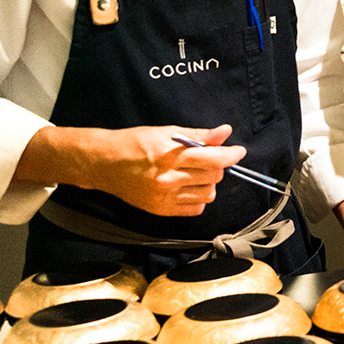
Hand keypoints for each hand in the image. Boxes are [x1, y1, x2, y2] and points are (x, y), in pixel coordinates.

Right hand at [90, 124, 243, 217]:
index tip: (238, 151)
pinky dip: (198, 198)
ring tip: (195, 173)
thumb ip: (199, 135)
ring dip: (208, 183)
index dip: (231, 155)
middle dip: (217, 166)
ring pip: (207, 195)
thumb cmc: (135, 143)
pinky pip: (194, 209)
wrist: (104, 164)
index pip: (214, 159)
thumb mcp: (167, 133)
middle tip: (207, 158)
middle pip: (214, 177)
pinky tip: (188, 187)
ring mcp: (164, 198)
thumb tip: (225, 132)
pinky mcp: (160, 210)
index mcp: (171, 157)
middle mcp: (169, 180)